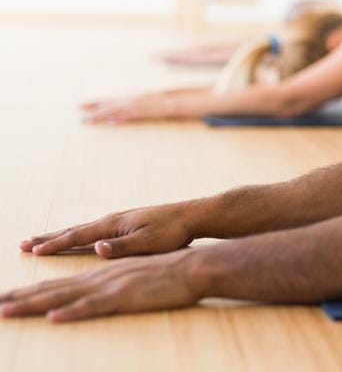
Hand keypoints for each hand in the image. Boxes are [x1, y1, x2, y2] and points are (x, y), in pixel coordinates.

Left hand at [0, 250, 205, 322]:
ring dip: (31, 304)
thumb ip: (111, 283)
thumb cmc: (167, 274)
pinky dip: (72, 312)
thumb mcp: (133, 277)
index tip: (5, 298)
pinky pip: (93, 306)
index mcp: (99, 274)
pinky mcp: (124, 296)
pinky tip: (53, 317)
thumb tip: (92, 290)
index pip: (56, 284)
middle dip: (18, 297)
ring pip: (63, 296)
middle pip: (50, 289)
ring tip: (5, 310)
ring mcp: (109, 286)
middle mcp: (98, 277)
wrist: (193, 266)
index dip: (28, 292)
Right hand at [20, 203, 197, 258]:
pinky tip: (78, 237)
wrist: (192, 216)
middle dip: (49, 238)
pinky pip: (94, 229)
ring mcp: (119, 220)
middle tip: (24, 243)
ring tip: (43, 240)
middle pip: (74, 230)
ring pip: (83, 229)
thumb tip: (96, 248)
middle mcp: (112, 219)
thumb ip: (121, 247)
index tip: (32, 250)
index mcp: (114, 225)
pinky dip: (78, 234)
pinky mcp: (127, 223)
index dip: (55, 244)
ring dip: (61, 235)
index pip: (78, 236)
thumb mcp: (148, 243)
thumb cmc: (172, 231)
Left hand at [80, 93, 174, 123]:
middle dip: (93, 113)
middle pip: (106, 107)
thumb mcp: (136, 103)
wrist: (167, 102)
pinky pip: (128, 116)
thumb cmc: (153, 103)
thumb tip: (112, 119)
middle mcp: (127, 101)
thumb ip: (124, 110)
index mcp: (125, 97)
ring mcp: (133, 106)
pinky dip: (120, 119)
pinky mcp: (140, 112)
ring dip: (102, 117)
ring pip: (114, 112)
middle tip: (81, 120)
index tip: (80, 106)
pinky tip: (111, 122)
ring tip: (90, 122)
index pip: (105, 100)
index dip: (92, 103)